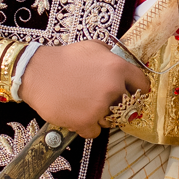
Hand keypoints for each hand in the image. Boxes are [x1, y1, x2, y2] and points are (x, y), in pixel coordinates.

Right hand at [19, 40, 149, 138]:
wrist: (36, 73)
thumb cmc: (64, 58)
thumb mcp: (93, 47)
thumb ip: (112, 56)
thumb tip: (124, 63)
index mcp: (117, 67)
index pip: (142, 84)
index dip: (137, 88)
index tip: (132, 92)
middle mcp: (112, 88)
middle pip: (127, 104)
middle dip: (117, 103)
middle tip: (103, 99)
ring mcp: (100, 107)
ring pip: (111, 120)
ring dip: (101, 116)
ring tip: (85, 105)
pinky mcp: (85, 122)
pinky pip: (95, 132)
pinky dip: (87, 126)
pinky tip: (77, 115)